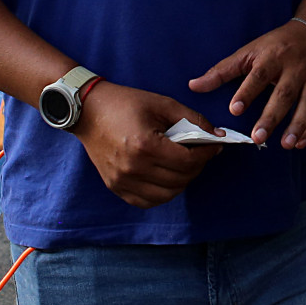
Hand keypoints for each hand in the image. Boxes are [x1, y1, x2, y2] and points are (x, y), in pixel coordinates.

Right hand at [72, 83, 221, 207]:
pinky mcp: (115, 187)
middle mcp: (133, 168)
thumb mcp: (162, 103)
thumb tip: (217, 135)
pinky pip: (147, 201)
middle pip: (181, 179)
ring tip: (183, 165)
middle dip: (197, 166)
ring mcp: (122, 181)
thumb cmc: (125, 103)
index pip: (188, 161)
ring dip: (182, 181)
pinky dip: (162, 193)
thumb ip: (193, 118)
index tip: (214, 145)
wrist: (88, 111)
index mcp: (145, 145)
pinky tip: (165, 177)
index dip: (207, 153)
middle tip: (200, 153)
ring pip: (167, 195)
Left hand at [189, 18, 305, 147]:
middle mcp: (295, 68)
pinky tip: (300, 143)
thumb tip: (193, 86)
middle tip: (257, 138)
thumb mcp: (249, 51)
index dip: (247, 92)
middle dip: (272, 117)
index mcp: (273, 56)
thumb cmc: (275, 46)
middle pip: (284, 94)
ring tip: (285, 145)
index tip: (234, 110)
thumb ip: (222, 71)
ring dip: (298, 126)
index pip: (259, 74)